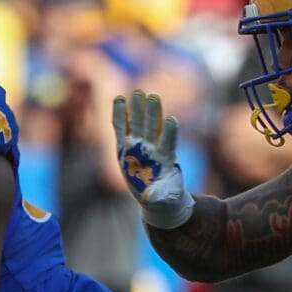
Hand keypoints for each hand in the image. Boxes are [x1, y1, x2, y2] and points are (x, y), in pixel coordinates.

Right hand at [111, 90, 194, 228]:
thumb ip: (159, 195)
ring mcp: (139, 146)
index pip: (168, 142)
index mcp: (165, 160)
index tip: (172, 120)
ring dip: (138, 109)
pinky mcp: (125, 147)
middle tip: (153, 97)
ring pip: (138, 124)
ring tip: (138, 92)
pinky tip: (119, 99)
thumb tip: (152, 198)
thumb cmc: (165, 196)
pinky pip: (121, 128)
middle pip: (153, 127)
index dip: (170, 132)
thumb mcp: (164, 198)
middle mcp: (152, 149)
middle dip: (152, 113)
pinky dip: (120, 115)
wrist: (157, 196)